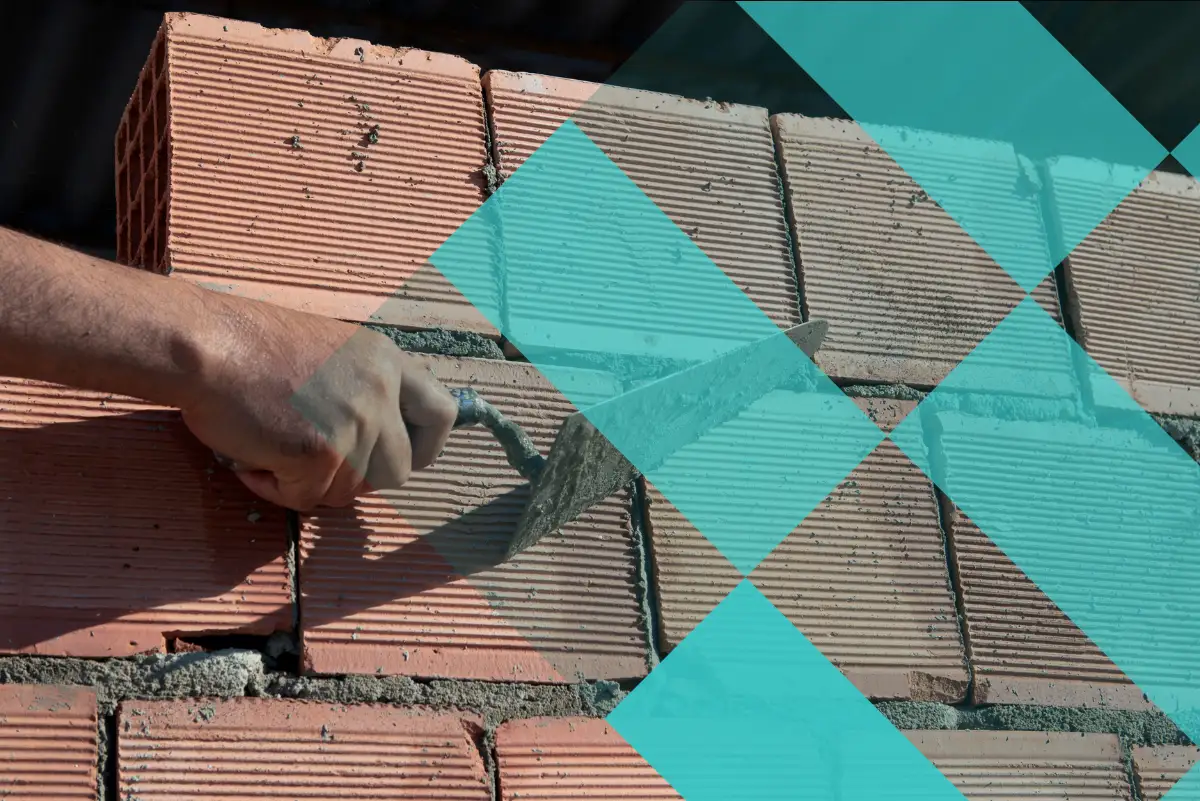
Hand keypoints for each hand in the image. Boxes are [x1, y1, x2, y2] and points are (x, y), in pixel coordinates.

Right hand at [178, 293, 457, 510]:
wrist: (203, 344)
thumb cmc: (249, 346)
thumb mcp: (331, 351)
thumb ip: (363, 388)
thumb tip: (377, 441)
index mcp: (387, 361)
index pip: (443, 416)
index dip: (424, 447)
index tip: (399, 457)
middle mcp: (380, 391)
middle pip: (396, 471)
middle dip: (357, 480)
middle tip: (314, 464)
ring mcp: (354, 422)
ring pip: (350, 491)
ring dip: (309, 484)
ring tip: (269, 451)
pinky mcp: (320, 452)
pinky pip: (306, 498)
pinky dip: (275, 490)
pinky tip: (251, 461)